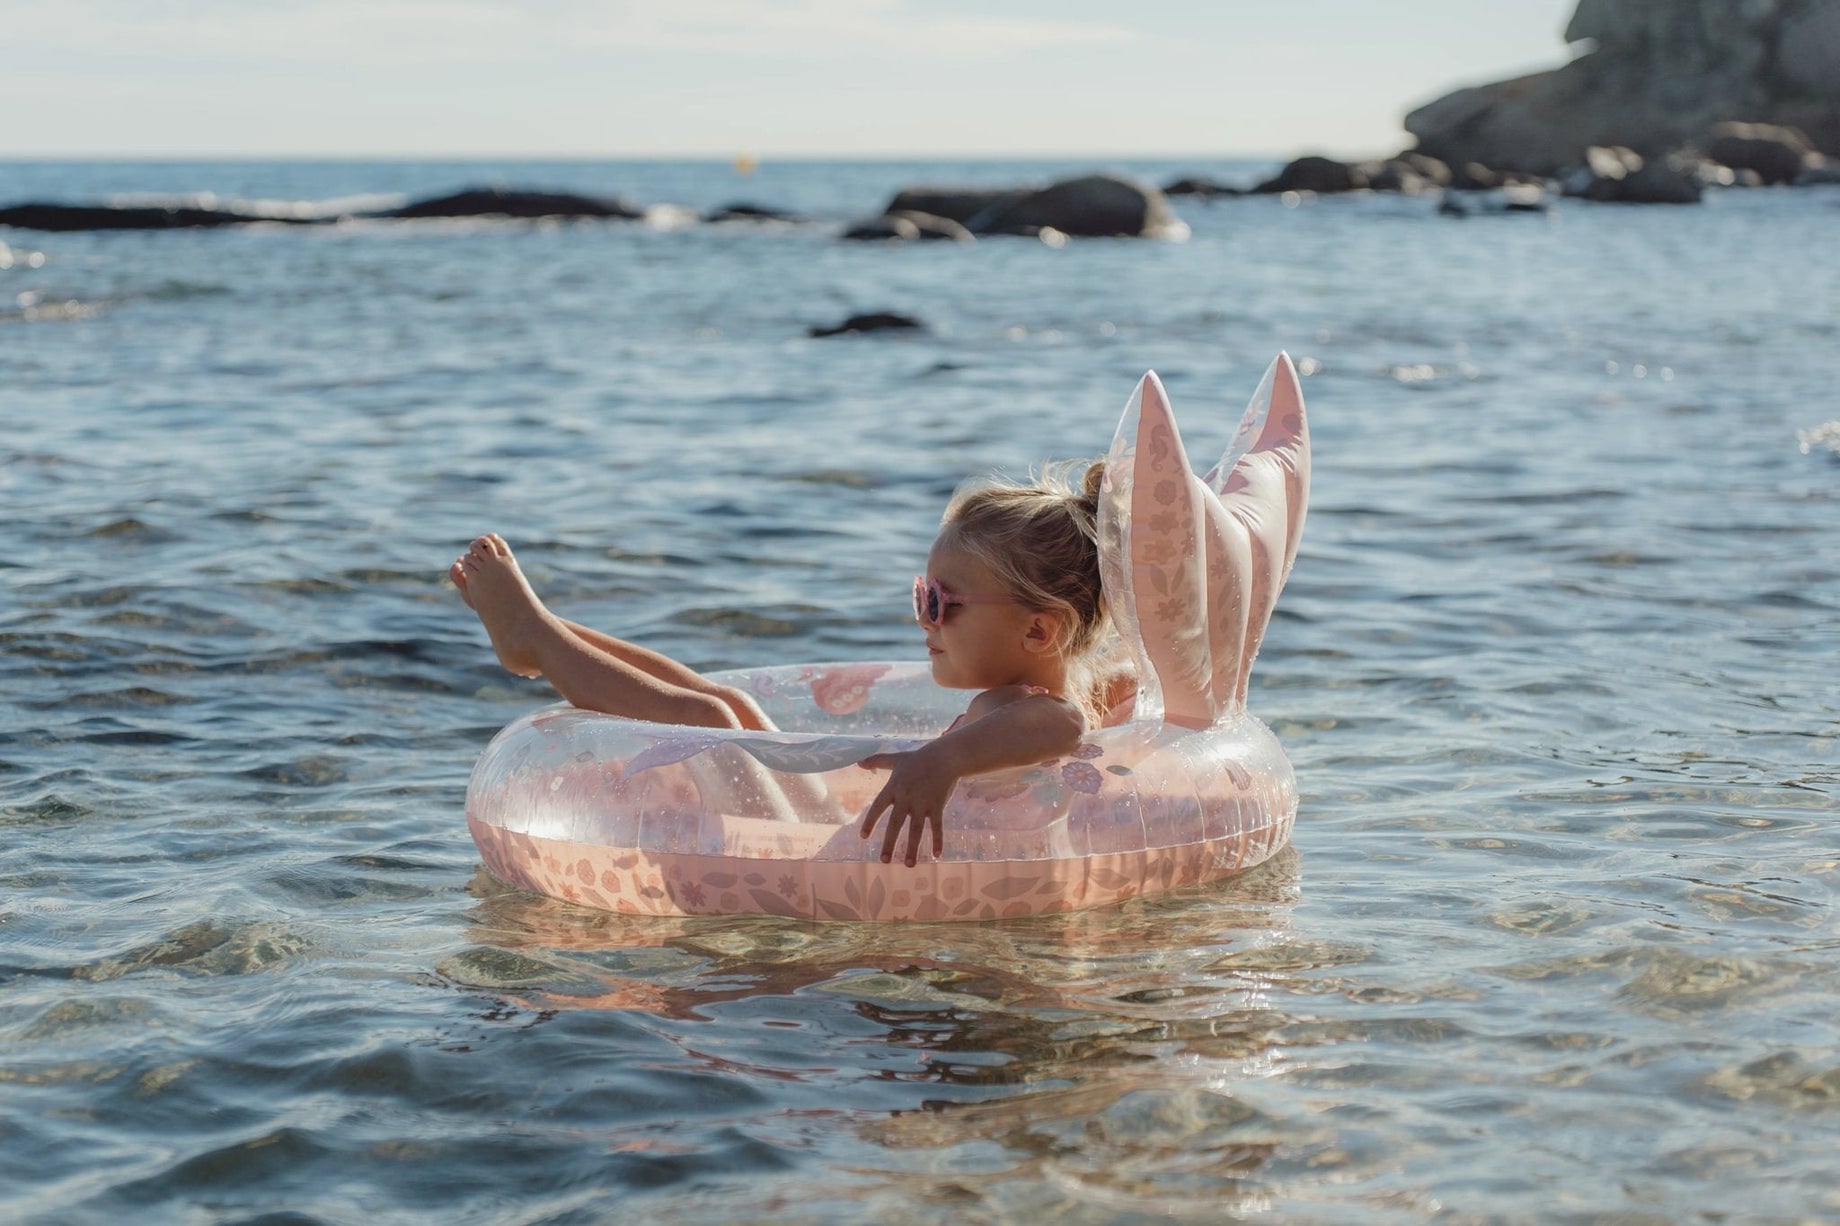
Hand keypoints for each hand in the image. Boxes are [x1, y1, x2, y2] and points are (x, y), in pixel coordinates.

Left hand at [858, 744, 960, 866]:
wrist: (944, 756)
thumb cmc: (918, 758)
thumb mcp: (896, 759)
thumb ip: (877, 761)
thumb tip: (858, 762)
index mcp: (894, 788)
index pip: (878, 807)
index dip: (870, 822)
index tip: (863, 837)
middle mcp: (906, 798)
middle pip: (895, 824)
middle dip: (889, 843)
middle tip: (883, 861)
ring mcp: (922, 803)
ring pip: (915, 829)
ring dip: (912, 848)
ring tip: (908, 865)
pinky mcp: (937, 806)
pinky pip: (937, 826)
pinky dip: (938, 840)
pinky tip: (937, 855)